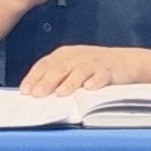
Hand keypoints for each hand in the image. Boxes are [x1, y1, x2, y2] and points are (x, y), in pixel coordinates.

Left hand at [21, 45, 150, 96]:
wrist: (124, 63)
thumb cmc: (92, 69)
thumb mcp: (71, 69)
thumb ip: (55, 79)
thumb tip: (33, 95)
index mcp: (64, 55)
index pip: (45, 64)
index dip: (34, 77)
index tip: (26, 91)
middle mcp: (77, 56)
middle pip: (59, 68)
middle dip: (47, 81)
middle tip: (38, 94)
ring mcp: (94, 62)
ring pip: (79, 71)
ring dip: (70, 82)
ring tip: (61, 94)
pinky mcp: (110, 69)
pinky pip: (102, 75)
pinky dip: (96, 81)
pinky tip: (89, 88)